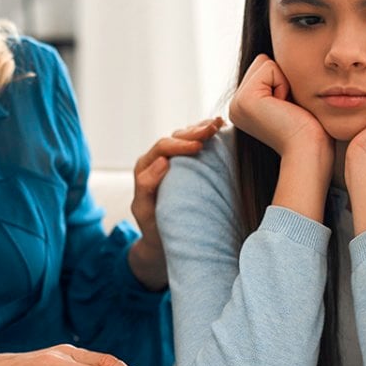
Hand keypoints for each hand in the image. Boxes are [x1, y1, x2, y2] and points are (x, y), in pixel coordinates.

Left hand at [127, 117, 225, 289]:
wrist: (161, 240)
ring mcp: (174, 161)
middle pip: (176, 137)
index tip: (198, 146)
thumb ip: (147, 186)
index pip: (162, 147)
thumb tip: (163, 161)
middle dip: (195, 131)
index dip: (180, 144)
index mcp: (145, 167)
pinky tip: (221, 130)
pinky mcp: (186, 166)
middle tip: (213, 128)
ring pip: (187, 137)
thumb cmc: (152, 227)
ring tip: (219, 124)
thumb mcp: (144, 209)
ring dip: (202, 129)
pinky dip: (207, 137)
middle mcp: (158, 159)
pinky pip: (195, 145)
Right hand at [228, 54, 328, 155]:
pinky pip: (269, 67)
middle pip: (263, 61)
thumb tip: (279, 56)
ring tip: (287, 109)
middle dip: (282, 78)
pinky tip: (285, 107)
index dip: (284, 80)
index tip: (289, 108)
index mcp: (244, 106)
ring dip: (284, 81)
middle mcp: (235, 105)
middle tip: (289, 109)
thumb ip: (278, 82)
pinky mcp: (245, 100)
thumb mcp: (289, 100)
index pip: (264, 67)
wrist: (309, 152)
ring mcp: (236, 103)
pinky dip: (283, 83)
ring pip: (265, 62)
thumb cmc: (310, 131)